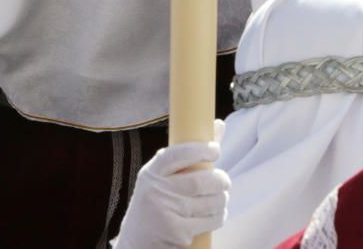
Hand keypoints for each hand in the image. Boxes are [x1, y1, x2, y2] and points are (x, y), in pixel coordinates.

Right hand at [114, 122, 229, 248]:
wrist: (138, 242)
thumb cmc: (155, 202)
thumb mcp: (163, 177)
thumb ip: (189, 154)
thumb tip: (219, 124)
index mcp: (152, 173)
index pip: (177, 154)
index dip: (200, 149)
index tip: (215, 149)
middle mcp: (157, 191)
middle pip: (200, 181)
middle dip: (220, 180)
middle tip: (224, 180)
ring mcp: (167, 213)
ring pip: (211, 202)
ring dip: (222, 200)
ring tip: (220, 198)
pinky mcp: (178, 233)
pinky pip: (211, 221)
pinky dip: (219, 217)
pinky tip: (215, 215)